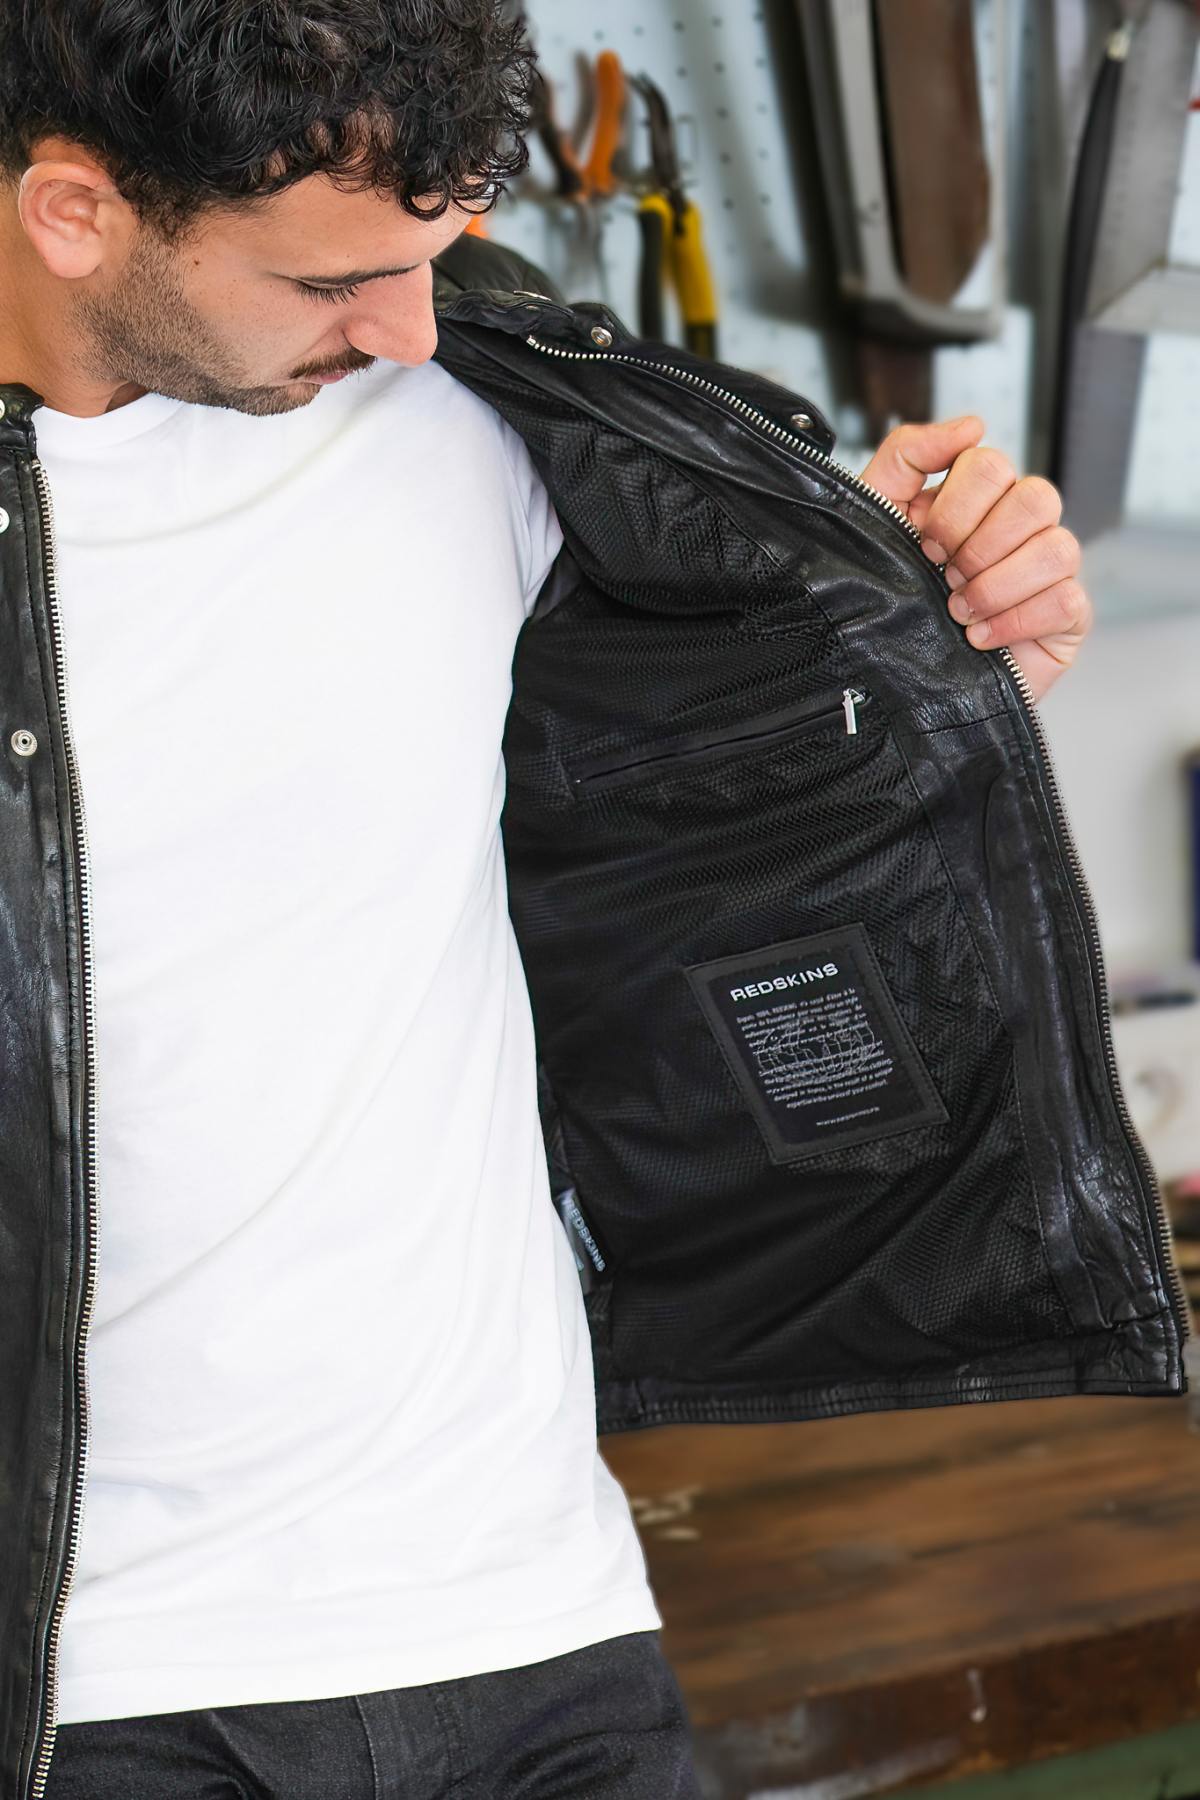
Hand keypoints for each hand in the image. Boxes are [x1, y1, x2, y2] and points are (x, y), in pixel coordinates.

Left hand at [859, 417, 1092, 701]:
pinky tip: (979, 640)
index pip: (991, 464)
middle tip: (945, 578)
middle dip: (978, 547)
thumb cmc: (889, 595)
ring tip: (959, 612)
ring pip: (1057, 549)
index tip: (924, 544)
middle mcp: (1023, 526)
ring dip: (996, 586)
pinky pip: (1067, 601)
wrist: (893, 679)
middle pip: (1036, 498)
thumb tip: (973, 425)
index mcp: (982, 496)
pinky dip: (1016, 621)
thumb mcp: (878, 515)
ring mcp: (1051, 570)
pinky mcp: (1067, 617)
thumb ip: (909, 455)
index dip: (954, 508)